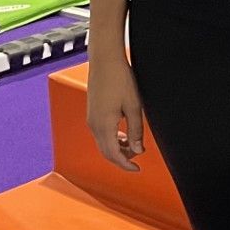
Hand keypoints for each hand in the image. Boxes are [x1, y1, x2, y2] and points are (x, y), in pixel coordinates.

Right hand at [86, 45, 144, 170]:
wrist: (105, 60)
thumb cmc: (120, 79)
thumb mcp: (134, 106)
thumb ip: (136, 131)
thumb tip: (138, 150)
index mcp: (104, 125)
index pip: (114, 155)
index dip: (126, 165)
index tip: (137, 169)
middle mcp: (94, 125)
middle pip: (106, 152)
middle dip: (122, 158)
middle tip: (138, 157)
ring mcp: (91, 119)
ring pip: (103, 143)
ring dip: (117, 148)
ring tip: (133, 144)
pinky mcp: (92, 113)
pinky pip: (101, 134)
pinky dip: (112, 139)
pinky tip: (124, 133)